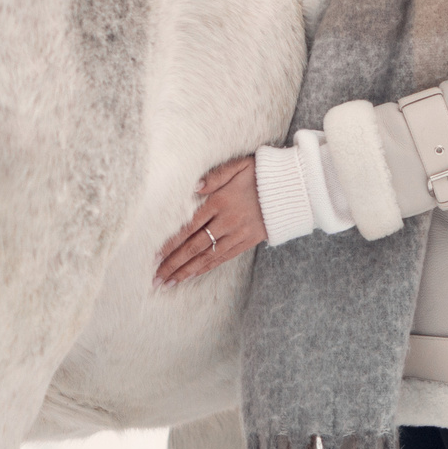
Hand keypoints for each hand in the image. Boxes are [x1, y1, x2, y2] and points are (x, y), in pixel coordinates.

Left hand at [155, 155, 266, 286]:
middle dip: (173, 264)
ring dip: (186, 271)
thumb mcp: (239, 165)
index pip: (189, 226)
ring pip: (207, 257)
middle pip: (194, 246)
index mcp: (220, 201)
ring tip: (168, 283)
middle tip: (155, 278)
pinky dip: (206, 268)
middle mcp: (227, 221)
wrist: (294, 188)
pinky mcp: (247, 241)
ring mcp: (238, 234)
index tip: (154, 256)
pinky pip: (223, 258)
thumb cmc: (262, 173)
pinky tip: (192, 275)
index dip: (170, 242)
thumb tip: (195, 187)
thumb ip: (215, 175)